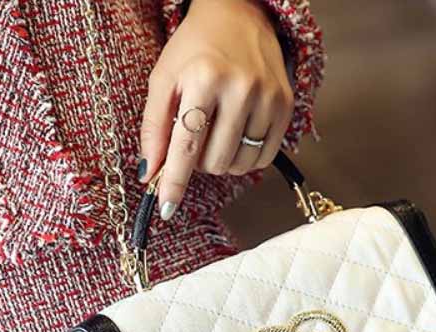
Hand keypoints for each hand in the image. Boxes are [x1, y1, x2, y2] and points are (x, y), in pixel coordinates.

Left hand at [138, 0, 294, 220]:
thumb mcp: (164, 77)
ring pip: (239, 165)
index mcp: (204, 78)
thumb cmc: (196, 48)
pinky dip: (245, 158)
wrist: (240, 15)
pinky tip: (238, 137)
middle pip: (214, 162)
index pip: (186, 145)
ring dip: (222, 161)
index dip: (175, 181)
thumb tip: (150, 172)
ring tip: (217, 133)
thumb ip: (154, 126)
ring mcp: (267, 98)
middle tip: (197, 137)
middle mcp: (240, 89)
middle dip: (199, 161)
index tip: (167, 209)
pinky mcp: (286, 107)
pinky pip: (263, 159)